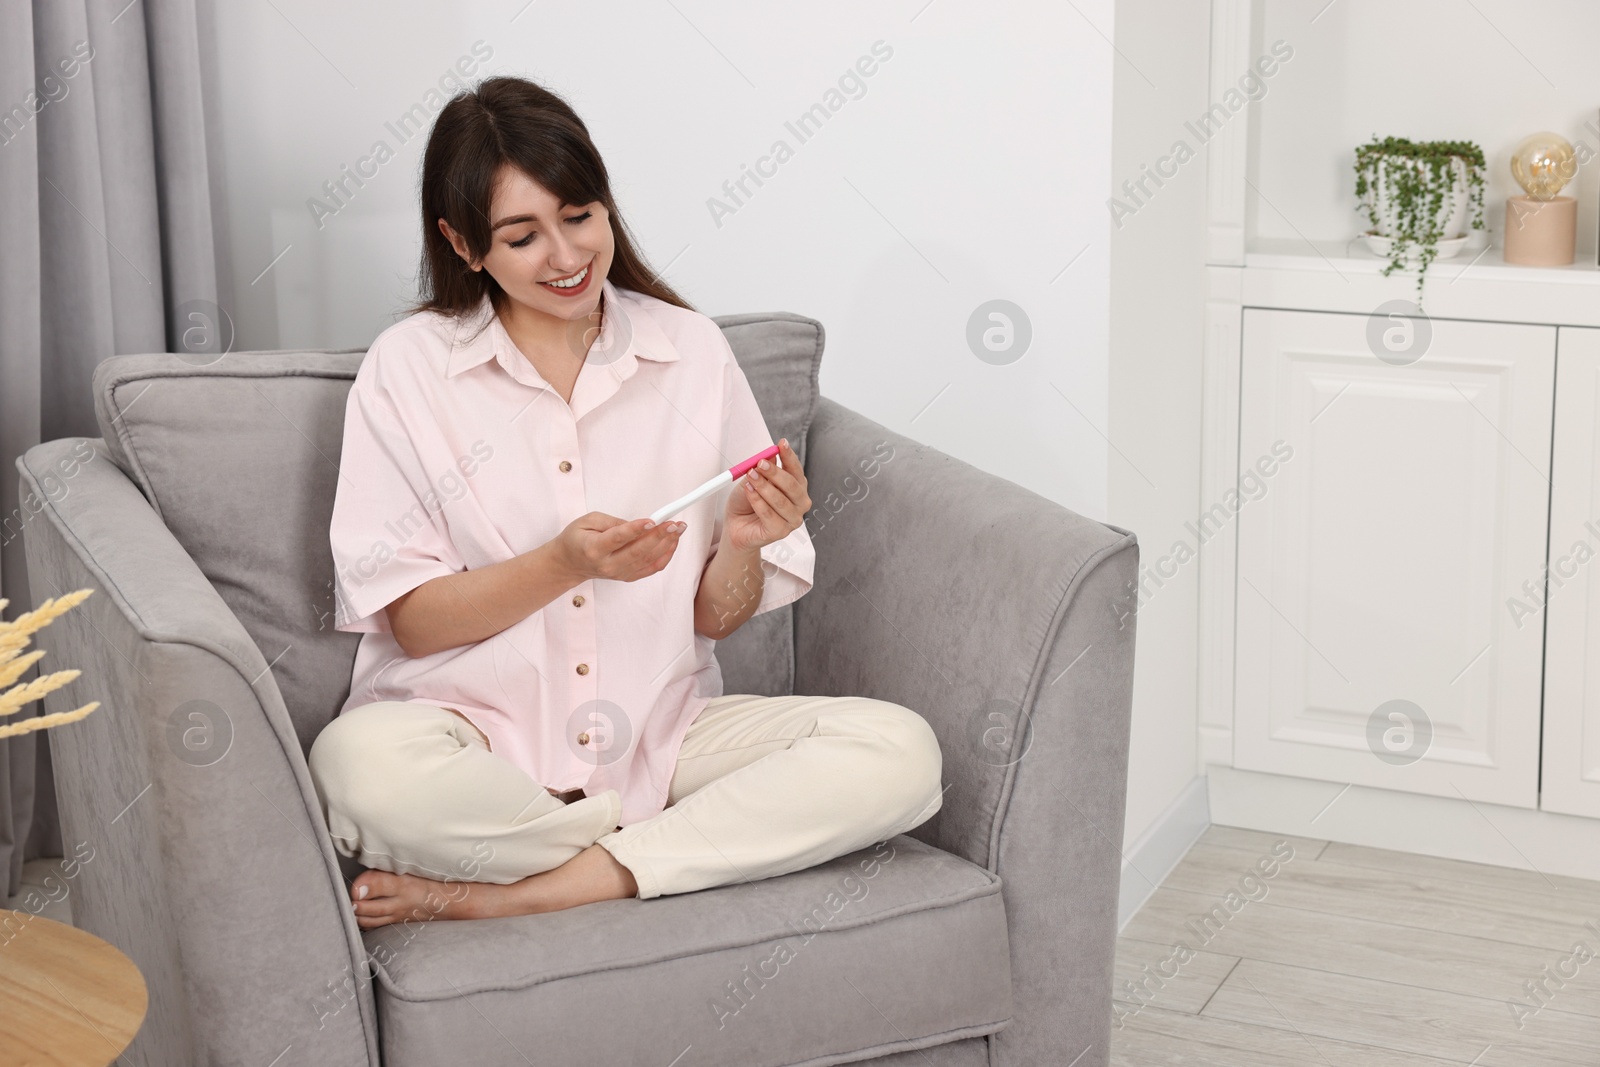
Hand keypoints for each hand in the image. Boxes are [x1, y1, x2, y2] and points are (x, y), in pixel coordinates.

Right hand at [551, 511, 684, 582]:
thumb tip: (638, 525)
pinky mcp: (628, 577)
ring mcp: (619, 573)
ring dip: (667, 544)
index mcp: (594, 549)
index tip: (652, 520)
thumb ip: (612, 522)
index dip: (636, 529)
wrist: (570, 564)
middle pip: (638, 551)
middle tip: (674, 523)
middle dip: (659, 536)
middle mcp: (608, 565)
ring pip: (649, 560)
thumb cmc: (577, 539)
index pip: (618, 539)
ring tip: (679, 529)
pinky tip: (673, 542)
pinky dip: (666, 555)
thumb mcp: (587, 521)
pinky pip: (652, 568)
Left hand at [723, 438, 809, 552]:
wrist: (736, 527)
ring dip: (763, 486)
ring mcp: (792, 519)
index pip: (796, 470)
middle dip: (775, 472)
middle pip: (792, 485)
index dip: (789, 456)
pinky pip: (769, 514)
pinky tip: (749, 492)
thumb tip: (770, 455)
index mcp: (796, 488)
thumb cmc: (746, 503)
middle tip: (760, 463)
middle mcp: (798, 503)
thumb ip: (762, 470)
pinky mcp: (780, 532)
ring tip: (751, 477)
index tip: (781, 444)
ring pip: (780, 500)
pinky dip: (757, 501)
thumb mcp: (752, 480)